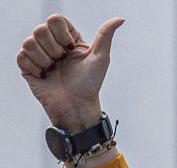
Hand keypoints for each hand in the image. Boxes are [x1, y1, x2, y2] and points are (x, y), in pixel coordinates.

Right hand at [17, 15, 122, 130]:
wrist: (76, 106)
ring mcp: (38, 55)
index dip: (61, 34)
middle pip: (40, 29)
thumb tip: (120, 19)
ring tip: (53, 69)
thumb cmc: (90, 83)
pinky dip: (34, 67)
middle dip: (53, 48)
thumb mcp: (101, 57)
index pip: (55, 20)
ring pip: (29, 42)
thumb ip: (106, 35)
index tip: (70, 48)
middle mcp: (52, 44)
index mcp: (68, 38)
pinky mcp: (27, 66)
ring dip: (44, 59)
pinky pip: (21, 56)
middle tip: (62, 61)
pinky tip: (44, 75)